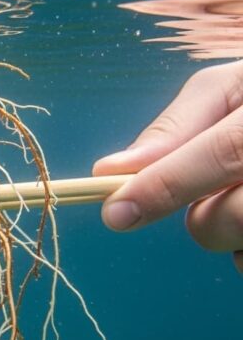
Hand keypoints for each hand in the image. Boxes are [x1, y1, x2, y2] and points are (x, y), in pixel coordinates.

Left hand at [93, 60, 242, 272]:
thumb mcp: (234, 89)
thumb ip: (177, 127)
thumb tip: (110, 170)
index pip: (225, 152)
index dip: (166, 184)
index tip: (116, 214)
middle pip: (231, 215)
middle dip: (206, 216)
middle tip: (223, 191)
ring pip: (241, 250)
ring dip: (234, 236)